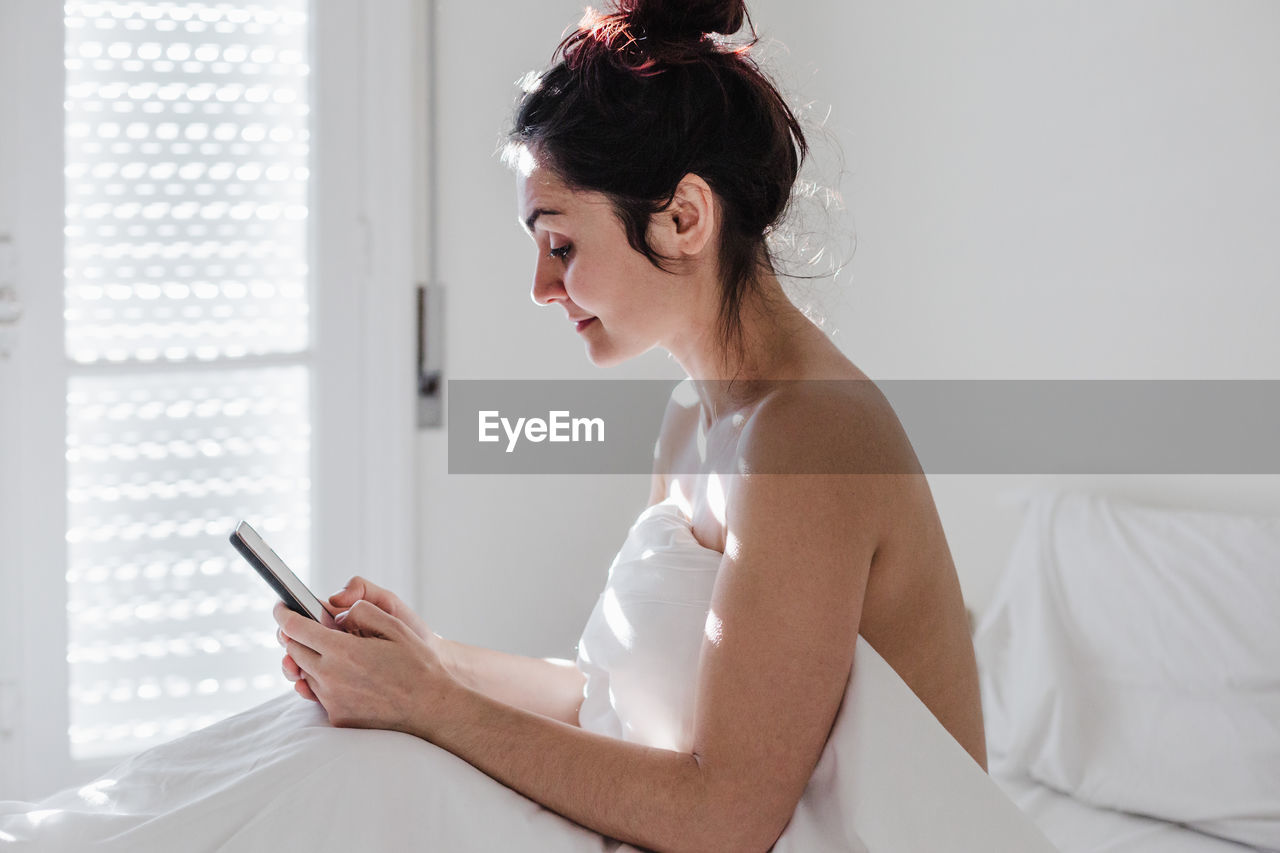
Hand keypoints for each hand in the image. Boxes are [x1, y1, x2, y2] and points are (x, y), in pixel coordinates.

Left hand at [276, 576, 458, 702]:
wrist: (431, 708)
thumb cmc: (417, 665)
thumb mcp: (395, 626)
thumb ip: (361, 612)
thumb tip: (339, 613)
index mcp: (342, 651)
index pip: (295, 629)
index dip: (283, 614)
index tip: (280, 607)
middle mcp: (330, 677)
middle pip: (293, 651)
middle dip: (294, 636)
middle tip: (304, 627)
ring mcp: (332, 700)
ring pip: (305, 673)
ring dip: (311, 659)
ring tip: (333, 652)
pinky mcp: (337, 717)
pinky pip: (319, 693)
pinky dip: (325, 681)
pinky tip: (346, 676)